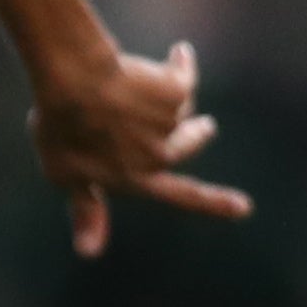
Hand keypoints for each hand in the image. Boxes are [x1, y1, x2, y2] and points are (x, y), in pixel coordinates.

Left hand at [32, 36, 251, 258]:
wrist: (74, 84)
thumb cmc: (61, 128)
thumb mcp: (65, 175)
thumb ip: (86, 209)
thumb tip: (89, 253)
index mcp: (137, 177)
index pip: (181, 195)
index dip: (212, 203)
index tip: (244, 208)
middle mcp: (161, 154)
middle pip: (191, 143)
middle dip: (199, 134)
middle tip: (207, 126)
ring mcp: (171, 122)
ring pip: (179, 109)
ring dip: (165, 97)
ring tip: (137, 82)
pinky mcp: (177, 91)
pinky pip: (184, 75)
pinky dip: (180, 64)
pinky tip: (179, 54)